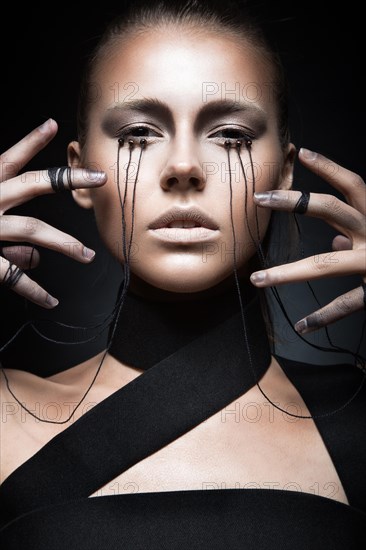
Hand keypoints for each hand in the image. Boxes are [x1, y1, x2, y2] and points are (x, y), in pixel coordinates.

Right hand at [0, 119, 106, 307]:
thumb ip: (7, 238)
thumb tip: (37, 259)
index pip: (8, 159)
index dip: (31, 141)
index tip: (53, 125)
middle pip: (32, 184)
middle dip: (69, 179)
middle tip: (100, 178)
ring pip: (32, 230)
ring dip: (64, 242)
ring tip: (87, 255)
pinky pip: (12, 275)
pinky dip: (34, 290)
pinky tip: (51, 301)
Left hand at [250, 147, 364, 333]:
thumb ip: (359, 236)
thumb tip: (336, 241)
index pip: (353, 186)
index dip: (330, 168)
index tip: (302, 154)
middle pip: (333, 210)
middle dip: (294, 202)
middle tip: (259, 198)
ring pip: (326, 264)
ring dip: (287, 273)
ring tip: (258, 279)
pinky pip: (347, 303)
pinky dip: (324, 317)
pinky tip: (302, 326)